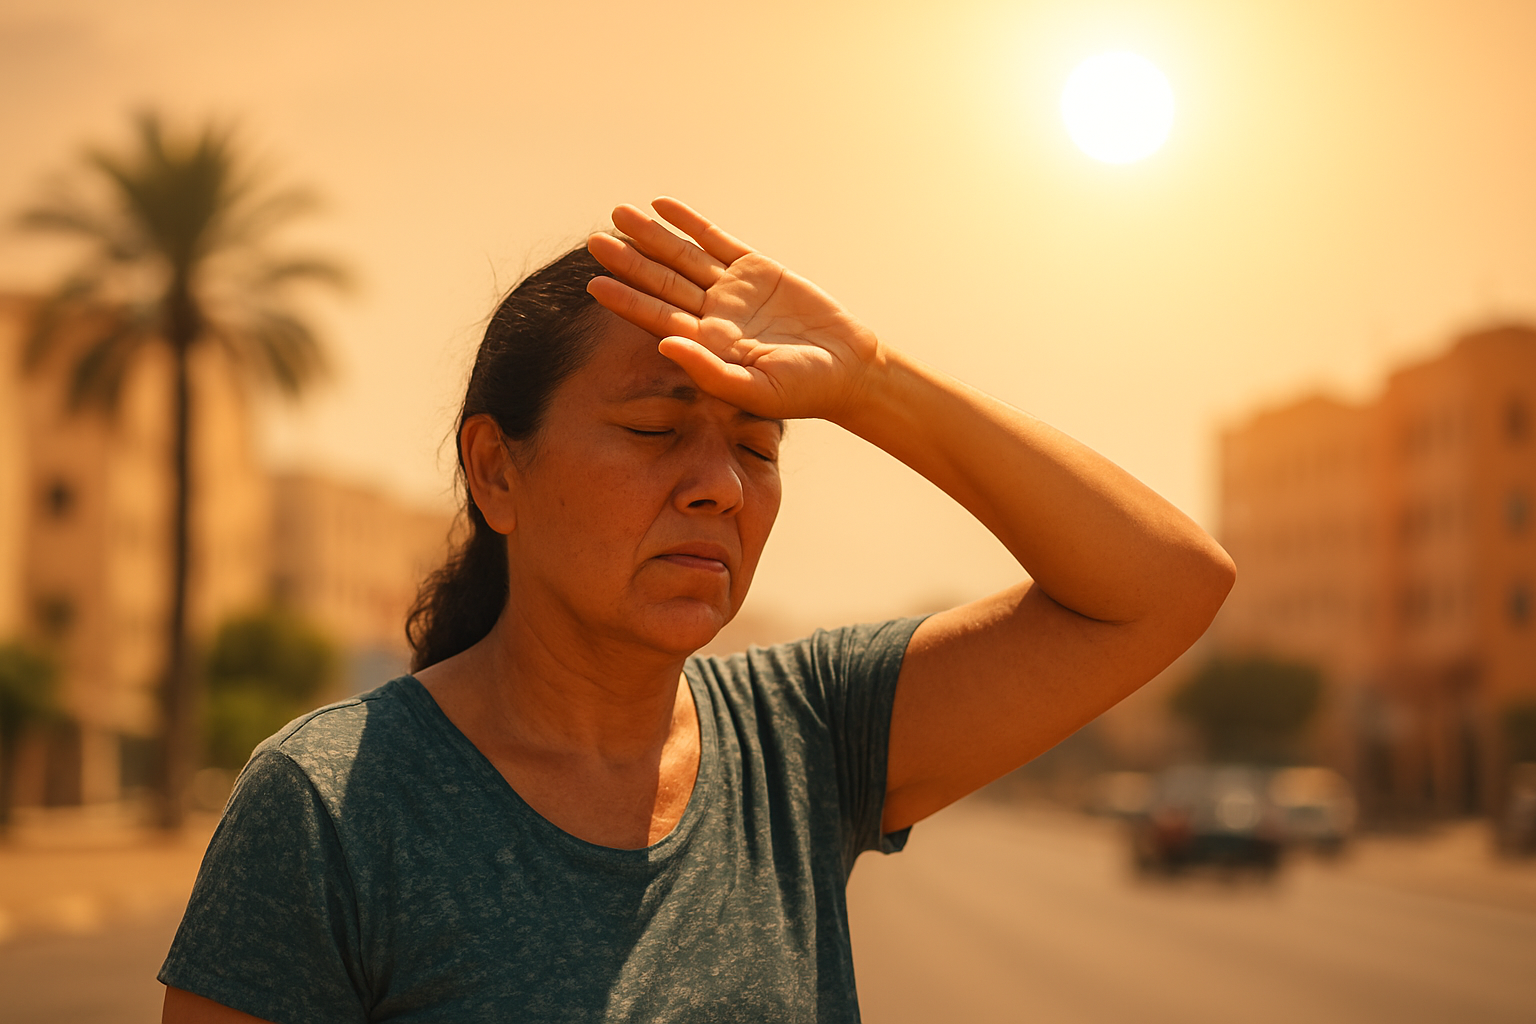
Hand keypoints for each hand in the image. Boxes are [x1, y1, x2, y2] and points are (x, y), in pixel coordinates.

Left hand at [586, 198, 881, 421]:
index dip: (626, 299)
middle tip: (594, 241)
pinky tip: (663, 207)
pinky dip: (690, 223)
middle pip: (662, 282)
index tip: (595, 283)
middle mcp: (713, 314)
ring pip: (683, 257)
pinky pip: (716, 240)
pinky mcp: (756, 269)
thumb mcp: (755, 391)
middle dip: (629, 261)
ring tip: (619, 214)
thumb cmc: (802, 390)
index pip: (656, 317)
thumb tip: (663, 345)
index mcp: (706, 344)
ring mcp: (733, 289)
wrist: (847, 369)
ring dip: (652, 236)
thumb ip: (708, 370)